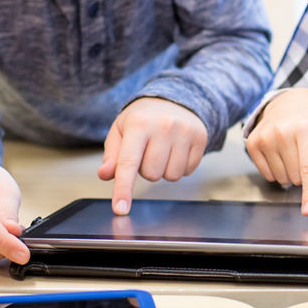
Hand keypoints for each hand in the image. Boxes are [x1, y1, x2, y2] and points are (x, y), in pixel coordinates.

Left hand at [99, 98, 207, 213]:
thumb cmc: (143, 118)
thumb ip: (112, 155)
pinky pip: (187, 171)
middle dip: (146, 170)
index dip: (123, 189)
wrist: (174, 99)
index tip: (120, 209)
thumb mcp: (121, 131)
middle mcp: (164, 126)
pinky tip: (176, 150)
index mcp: (139, 123)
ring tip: (162, 150)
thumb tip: (105, 174)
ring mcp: (185, 132)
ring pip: (170, 176)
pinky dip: (179, 166)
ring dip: (163, 170)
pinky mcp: (201, 138)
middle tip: (147, 151)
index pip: (128, 163)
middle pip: (151, 174)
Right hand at [244, 88, 307, 213]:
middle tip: (306, 153)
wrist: (288, 100)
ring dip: (291, 172)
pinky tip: (280, 153)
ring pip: (282, 178)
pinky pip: (267, 175)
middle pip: (296, 177)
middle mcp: (283, 132)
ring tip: (293, 151)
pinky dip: (277, 170)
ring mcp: (265, 137)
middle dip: (305, 174)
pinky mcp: (252, 143)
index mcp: (307, 128)